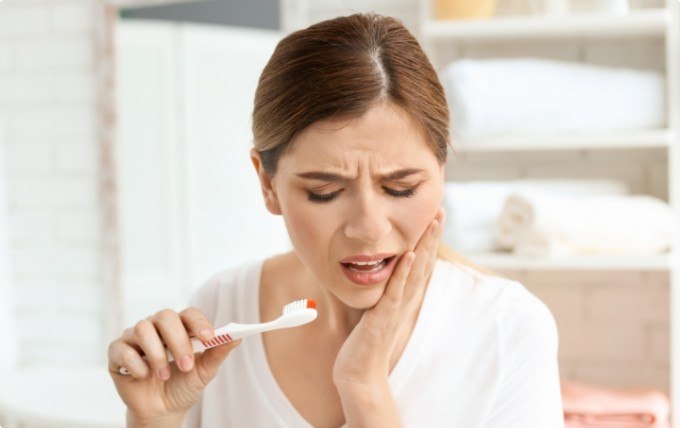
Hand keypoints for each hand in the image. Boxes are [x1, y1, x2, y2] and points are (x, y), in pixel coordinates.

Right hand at [108, 307, 239, 424]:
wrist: (162, 411)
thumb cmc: (183, 385)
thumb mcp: (205, 371)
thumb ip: (218, 352)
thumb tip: (238, 337)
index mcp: (179, 327)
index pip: (189, 313)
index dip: (199, 323)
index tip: (210, 337)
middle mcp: (156, 327)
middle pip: (165, 316)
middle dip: (178, 341)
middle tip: (186, 365)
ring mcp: (134, 337)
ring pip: (142, 328)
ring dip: (157, 354)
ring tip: (163, 376)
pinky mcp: (117, 352)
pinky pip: (122, 348)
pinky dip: (136, 364)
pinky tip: (144, 376)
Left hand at [332, 208, 445, 388]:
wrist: (360, 374)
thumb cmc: (366, 343)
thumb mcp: (378, 310)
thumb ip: (384, 292)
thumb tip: (384, 274)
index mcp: (404, 296)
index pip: (421, 263)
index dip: (429, 240)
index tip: (435, 217)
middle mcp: (405, 299)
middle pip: (424, 262)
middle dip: (432, 236)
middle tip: (441, 210)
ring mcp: (396, 307)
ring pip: (415, 271)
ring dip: (424, 246)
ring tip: (433, 222)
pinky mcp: (383, 316)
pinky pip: (396, 290)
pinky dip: (404, 272)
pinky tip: (409, 253)